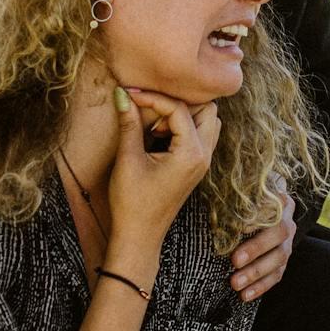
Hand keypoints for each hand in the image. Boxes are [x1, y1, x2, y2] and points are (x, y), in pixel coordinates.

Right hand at [106, 86, 219, 269]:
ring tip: (155, 126)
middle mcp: (204, 155)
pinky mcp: (196, 167)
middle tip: (148, 111)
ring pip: (207, 121)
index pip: (178, 108)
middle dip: (177, 103)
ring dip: (183, 115)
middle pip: (206, 109)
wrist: (139, 237)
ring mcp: (203, 162)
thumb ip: (128, 123)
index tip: (128, 94)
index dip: (152, 97)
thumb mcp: (128, 159)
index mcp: (191, 153)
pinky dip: (183, 127)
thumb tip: (122, 95)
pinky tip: (158, 136)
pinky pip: (200, 135)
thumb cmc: (132, 203)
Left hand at [229, 190, 296, 302]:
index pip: (273, 207)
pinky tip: (245, 295)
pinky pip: (276, 276)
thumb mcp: (240, 198)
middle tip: (234, 261)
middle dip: (256, 248)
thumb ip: (233, 201)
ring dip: (256, 272)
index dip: (259, 218)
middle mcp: (287, 221)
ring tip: (235, 283)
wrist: (258, 213)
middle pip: (278, 233)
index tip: (240, 228)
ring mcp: (287, 243)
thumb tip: (216, 207)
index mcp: (279, 201)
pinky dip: (260, 286)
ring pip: (279, 258)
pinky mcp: (282, 261)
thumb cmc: (242, 203)